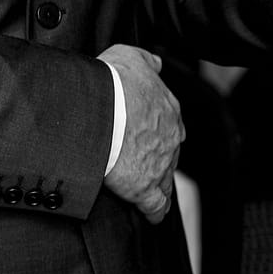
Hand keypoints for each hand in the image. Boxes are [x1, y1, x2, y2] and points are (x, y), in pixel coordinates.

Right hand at [98, 44, 183, 224]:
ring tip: (150, 191)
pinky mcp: (144, 187)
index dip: (158, 132)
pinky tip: (153, 216)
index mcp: (168, 108)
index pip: (169, 124)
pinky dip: (155, 211)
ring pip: (164, 178)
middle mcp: (171, 136)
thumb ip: (148, 61)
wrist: (102, 106)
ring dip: (158, 184)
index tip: (148, 136)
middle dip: (159, 158)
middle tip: (142, 162)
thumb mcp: (133, 57)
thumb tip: (156, 63)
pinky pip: (156, 205)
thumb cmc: (115, 81)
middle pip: (169, 152)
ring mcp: (160, 163)